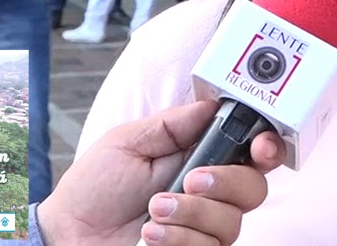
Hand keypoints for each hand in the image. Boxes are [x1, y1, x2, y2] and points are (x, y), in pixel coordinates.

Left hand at [36, 100, 284, 245]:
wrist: (69, 233)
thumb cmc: (95, 188)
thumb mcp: (129, 141)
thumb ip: (173, 125)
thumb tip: (212, 104)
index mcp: (200, 159)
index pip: (252, 153)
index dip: (267, 148)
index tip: (259, 146)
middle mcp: (210, 195)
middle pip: (254, 189)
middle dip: (227, 181)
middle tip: (191, 180)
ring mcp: (203, 228)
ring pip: (231, 222)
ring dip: (191, 213)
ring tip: (154, 210)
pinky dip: (179, 239)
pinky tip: (152, 235)